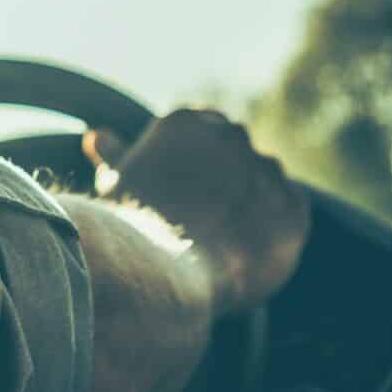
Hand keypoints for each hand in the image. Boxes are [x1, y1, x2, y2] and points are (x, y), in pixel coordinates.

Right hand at [84, 109, 309, 318]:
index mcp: (189, 121)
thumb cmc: (131, 227)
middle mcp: (232, 135)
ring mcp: (266, 170)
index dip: (197, 168)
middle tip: (202, 220)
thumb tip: (98, 135)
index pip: (204, 134)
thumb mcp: (116, 182)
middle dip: (225, 181)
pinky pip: (292, 210)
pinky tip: (247, 245)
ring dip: (253, 202)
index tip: (188, 194)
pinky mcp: (293, 208)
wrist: (163, 271)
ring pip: (265, 181)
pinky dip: (276, 226)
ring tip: (223, 238)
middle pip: (236, 154)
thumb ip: (116, 154)